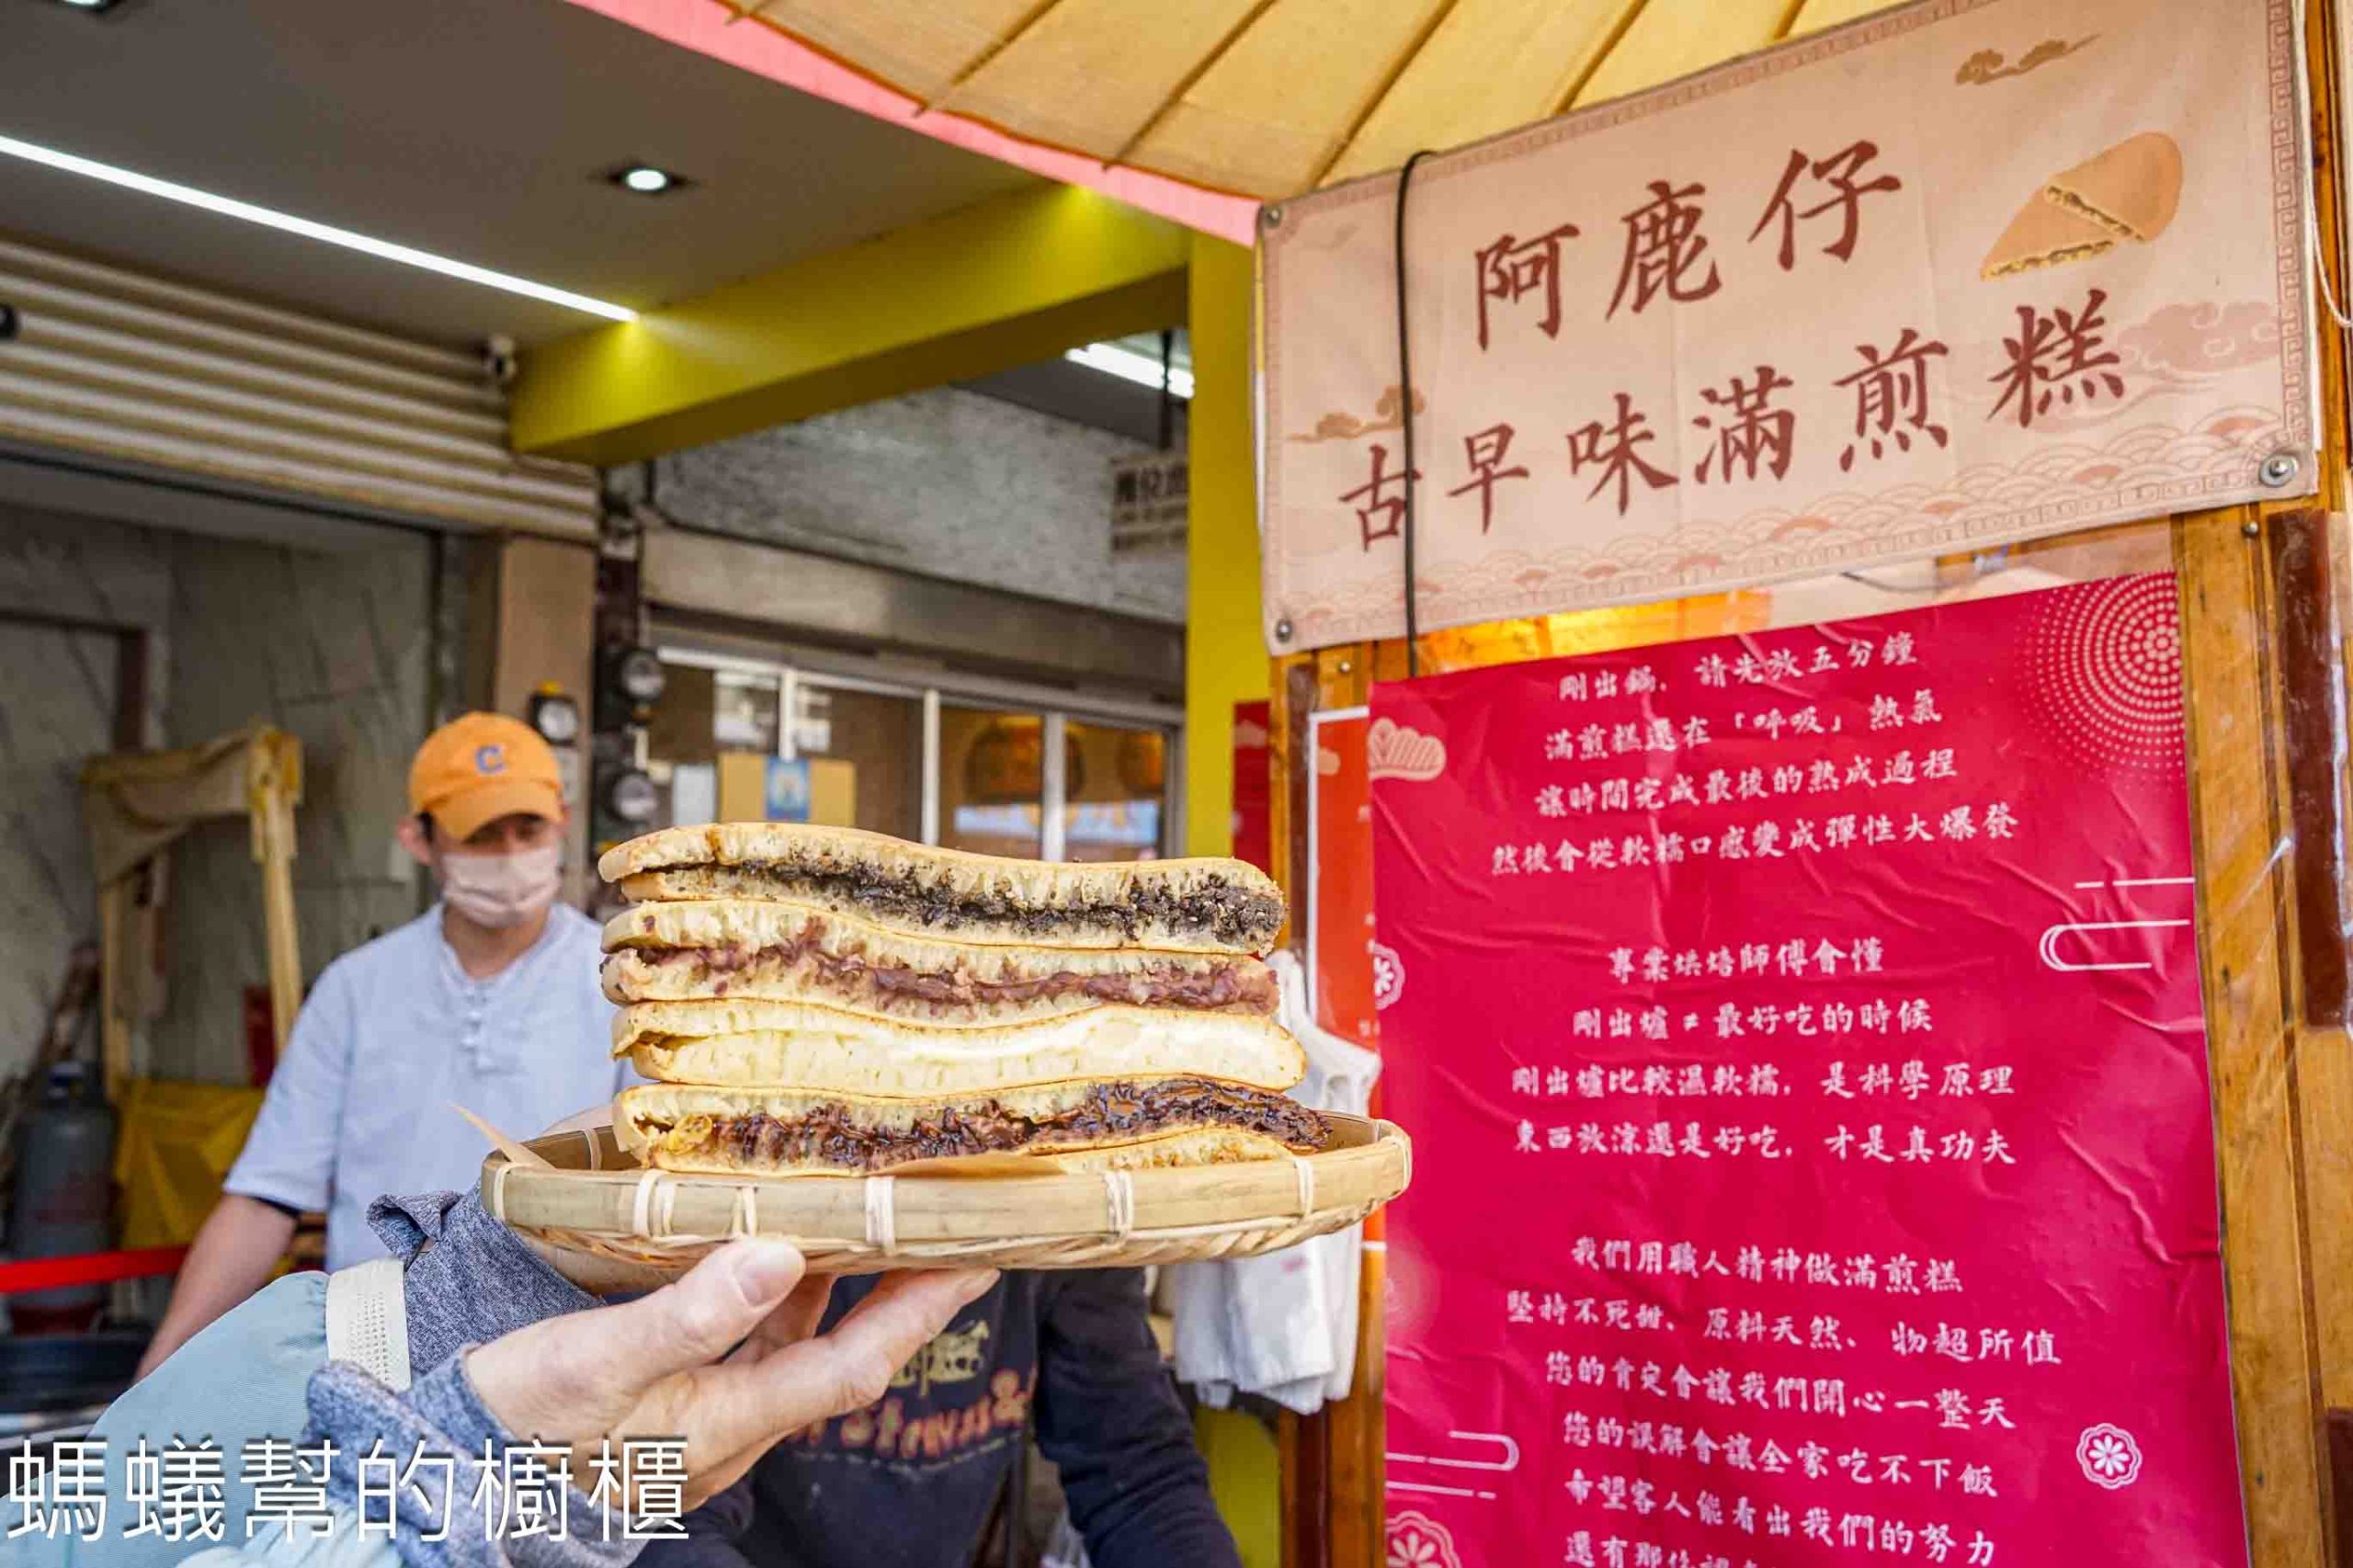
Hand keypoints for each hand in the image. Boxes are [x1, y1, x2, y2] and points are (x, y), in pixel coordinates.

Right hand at [467, 1240, 994, 1507]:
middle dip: (903, 1294)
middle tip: (955, 1230)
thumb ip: (689, 1313)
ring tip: (885, 1221)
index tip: (976, 1257)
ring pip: (796, 1342)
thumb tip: (779, 1254)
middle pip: (840, 1352)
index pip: (852, 1366)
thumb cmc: (516, 1422)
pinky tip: (781, 1244)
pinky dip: (779, 1291)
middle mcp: (730, 1426)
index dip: (919, 1312)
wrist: (442, 1468)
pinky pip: (750, 1341)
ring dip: (843, 1286)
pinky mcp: (674, 1398)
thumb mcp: (596, 1361)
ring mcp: (703, 1414)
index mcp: (725, 1425)